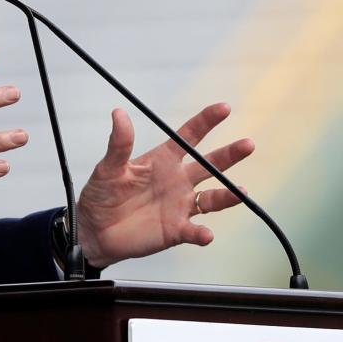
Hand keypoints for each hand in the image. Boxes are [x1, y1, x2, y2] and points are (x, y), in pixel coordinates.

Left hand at [76, 103, 253, 267]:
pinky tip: (206, 234)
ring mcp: (180, 205)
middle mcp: (177, 180)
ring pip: (211, 198)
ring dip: (227, 195)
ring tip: (241, 192)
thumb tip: (118, 113)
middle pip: (209, 165)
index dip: (206, 121)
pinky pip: (195, 231)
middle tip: (248, 144)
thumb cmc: (101, 195)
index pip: (189, 137)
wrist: (94, 230)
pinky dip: (202, 234)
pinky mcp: (176, 230)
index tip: (224, 107)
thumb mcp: (108, 168)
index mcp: (163, 160)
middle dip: (229, 155)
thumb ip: (119, 144)